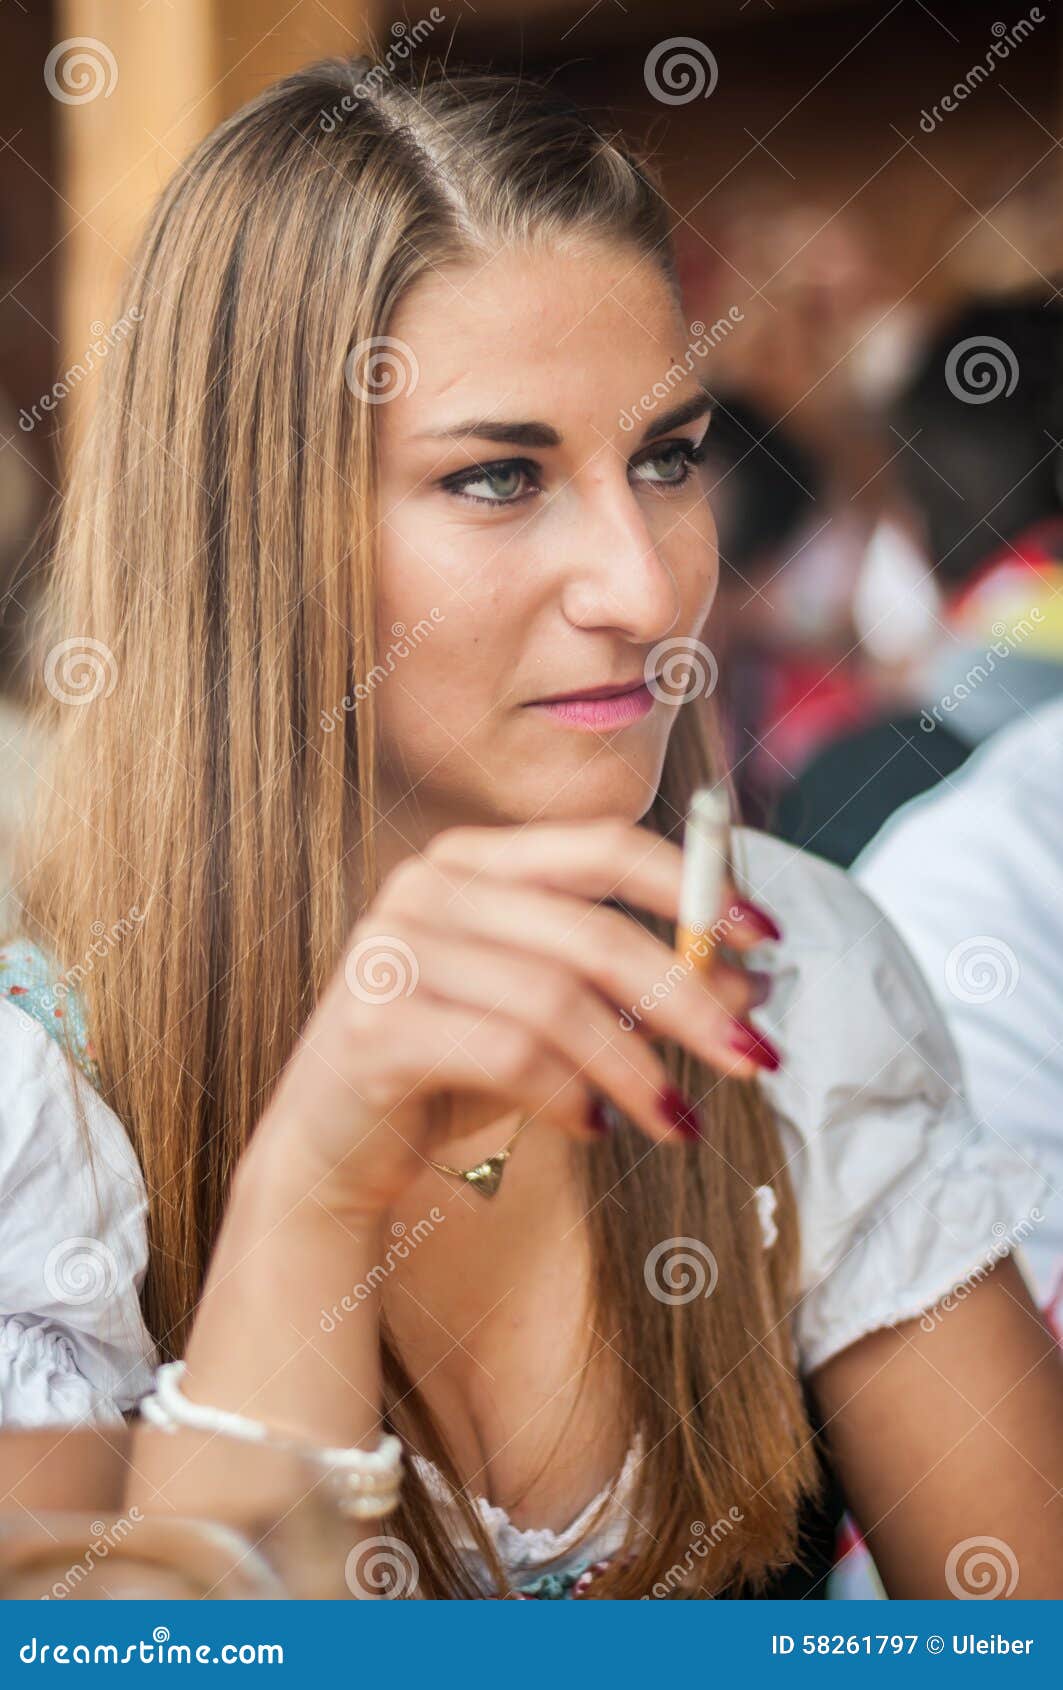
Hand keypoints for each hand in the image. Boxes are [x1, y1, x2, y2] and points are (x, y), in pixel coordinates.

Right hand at [259, 818, 780, 1215]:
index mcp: (473, 860)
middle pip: (593, 932)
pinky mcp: (374, 1025)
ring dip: (636, 1069)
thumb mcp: (557, 1022)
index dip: (694, 887)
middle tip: (752, 1057)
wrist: (333, 1149)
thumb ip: (637, 988)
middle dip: (689, 1000)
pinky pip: (508, 1054)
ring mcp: (392, 950)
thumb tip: (751, 984)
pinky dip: (569, 1097)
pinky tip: (592, 1129)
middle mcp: (426, 886)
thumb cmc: (453, 1072)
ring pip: (556, 1001)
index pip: (602, 845)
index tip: (767, 938)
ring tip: (677, 1123)